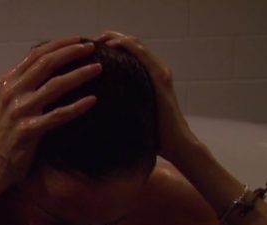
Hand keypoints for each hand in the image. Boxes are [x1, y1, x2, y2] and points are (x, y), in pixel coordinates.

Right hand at [0, 36, 101, 183]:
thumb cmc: (0, 136)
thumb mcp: (1, 104)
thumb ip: (18, 85)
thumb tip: (40, 68)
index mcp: (6, 83)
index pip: (34, 55)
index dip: (58, 45)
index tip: (77, 40)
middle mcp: (11, 93)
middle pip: (46, 64)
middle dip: (71, 53)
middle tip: (92, 48)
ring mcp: (19, 111)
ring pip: (55, 86)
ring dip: (79, 75)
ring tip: (97, 69)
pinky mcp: (28, 130)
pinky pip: (58, 115)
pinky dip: (76, 107)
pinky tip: (91, 101)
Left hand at [97, 31, 198, 164]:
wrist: (176, 145)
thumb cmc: (152, 136)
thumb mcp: (131, 114)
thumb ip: (120, 104)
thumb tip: (92, 108)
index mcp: (150, 76)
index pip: (129, 51)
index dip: (111, 44)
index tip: (90, 49)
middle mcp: (157, 70)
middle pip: (131, 43)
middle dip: (110, 37)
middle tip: (90, 42)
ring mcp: (160, 73)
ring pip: (136, 45)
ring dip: (116, 37)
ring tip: (98, 39)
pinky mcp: (160, 80)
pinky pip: (143, 56)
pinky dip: (126, 46)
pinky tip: (112, 45)